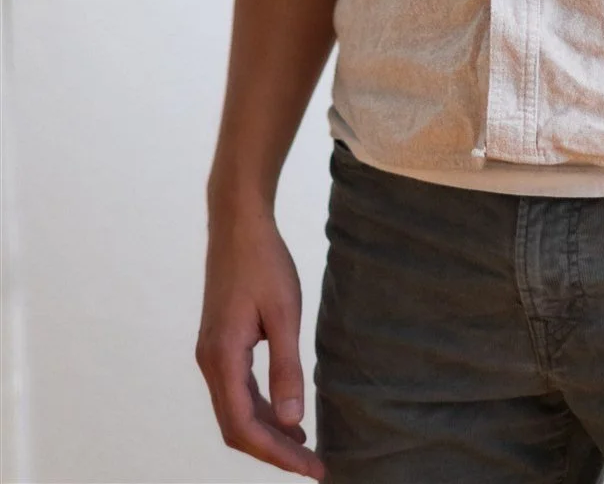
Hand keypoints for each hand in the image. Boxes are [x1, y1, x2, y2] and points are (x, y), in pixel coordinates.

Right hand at [196, 204, 326, 479]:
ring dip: (268, 432)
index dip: (277, 454)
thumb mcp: (284, 313)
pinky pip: (237, 391)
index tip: (311, 467)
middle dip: (274, 450)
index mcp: (222, 358)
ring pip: (236, 411)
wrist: (238, 224)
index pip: (244, 426)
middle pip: (237, 426)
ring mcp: (211, 354)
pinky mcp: (220, 344)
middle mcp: (210, 362)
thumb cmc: (264, 262)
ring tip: (305, 446)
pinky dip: (261, 409)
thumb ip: (287, 367)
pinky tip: (287, 413)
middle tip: (313, 465)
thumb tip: (292, 419)